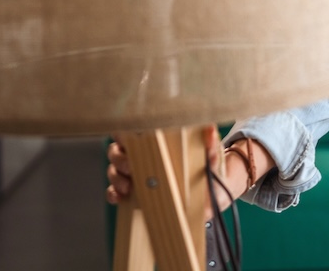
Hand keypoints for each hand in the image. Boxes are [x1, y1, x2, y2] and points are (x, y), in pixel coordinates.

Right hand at [105, 127, 264, 219]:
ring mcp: (140, 175)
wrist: (214, 198)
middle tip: (130, 167)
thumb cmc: (211, 172)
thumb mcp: (213, 158)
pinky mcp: (138, 194)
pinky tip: (120, 197)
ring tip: (128, 186)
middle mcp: (145, 155)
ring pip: (114, 170)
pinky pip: (117, 192)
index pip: (134, 131)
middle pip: (118, 150)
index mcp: (160, 142)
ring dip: (116, 177)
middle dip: (120, 158)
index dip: (124, 133)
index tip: (126, 139)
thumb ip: (210, 146)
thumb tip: (210, 129)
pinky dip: (114, 194)